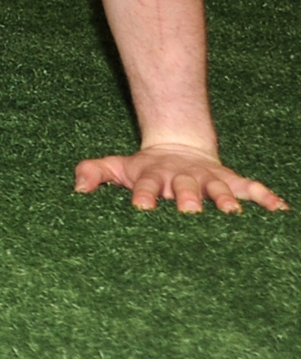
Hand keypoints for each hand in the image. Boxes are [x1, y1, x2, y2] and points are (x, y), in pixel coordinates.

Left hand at [74, 143, 285, 214]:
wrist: (176, 146)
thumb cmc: (141, 167)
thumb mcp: (114, 166)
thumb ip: (91, 172)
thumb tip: (77, 188)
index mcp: (153, 176)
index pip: (146, 186)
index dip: (144, 196)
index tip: (142, 208)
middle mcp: (182, 178)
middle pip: (185, 188)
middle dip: (187, 199)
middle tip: (190, 211)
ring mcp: (208, 179)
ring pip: (218, 188)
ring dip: (225, 199)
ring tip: (233, 212)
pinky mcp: (230, 180)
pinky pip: (252, 188)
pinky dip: (266, 197)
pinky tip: (280, 210)